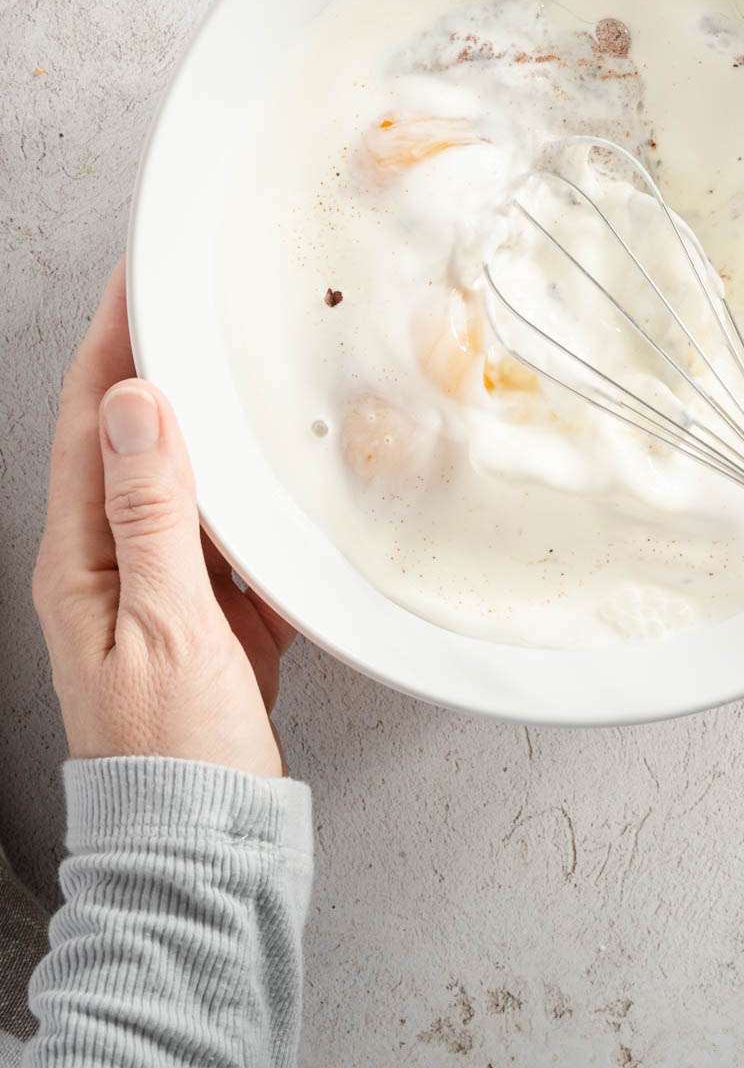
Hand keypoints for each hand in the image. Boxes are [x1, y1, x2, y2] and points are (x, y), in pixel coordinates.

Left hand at [33, 262, 294, 777]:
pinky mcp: (207, 618)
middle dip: (156, 364)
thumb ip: (152, 511)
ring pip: (182, 483)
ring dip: (207, 425)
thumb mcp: (166, 621)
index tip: (138, 276)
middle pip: (130, 441)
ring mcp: (158, 592)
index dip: (113, 342)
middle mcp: (109, 566)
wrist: (203, 848)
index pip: (91, 422)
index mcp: (81, 560)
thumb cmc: (176, 749)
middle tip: (193, 301)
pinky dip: (250, 498)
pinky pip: (226, 536)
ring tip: (241, 368)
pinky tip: (281, 480)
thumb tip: (138, 402)